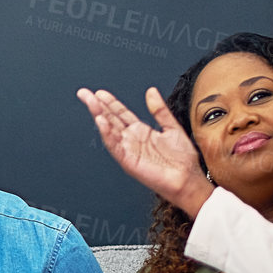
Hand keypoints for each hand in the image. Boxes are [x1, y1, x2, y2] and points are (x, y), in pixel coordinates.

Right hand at [75, 86, 213, 217]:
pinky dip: (107, 134)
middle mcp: (132, 140)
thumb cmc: (182, 161)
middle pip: (110, 119)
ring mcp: (128, 150)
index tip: (99, 92)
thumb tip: (151, 92)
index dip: (110, 102)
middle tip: (84, 94)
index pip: (120, 113)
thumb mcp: (172, 127)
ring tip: (91, 104)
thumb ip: (160, 110)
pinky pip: (115, 146)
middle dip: (97, 106)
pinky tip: (101, 122)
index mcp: (141, 131)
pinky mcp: (129, 161)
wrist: (188, 180)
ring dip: (99, 116)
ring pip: (109, 130)